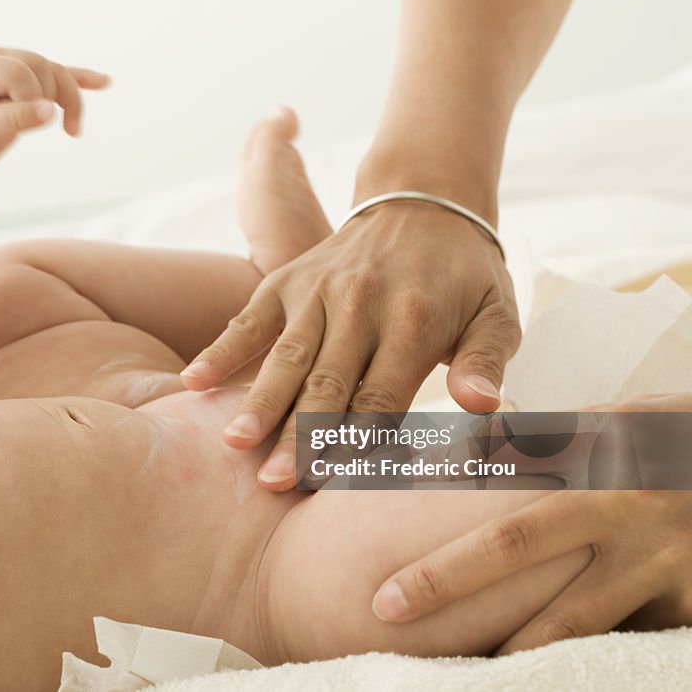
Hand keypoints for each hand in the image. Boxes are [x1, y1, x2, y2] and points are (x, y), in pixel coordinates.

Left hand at [0, 47, 109, 178]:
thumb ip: (12, 120)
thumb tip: (52, 111)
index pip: (17, 72)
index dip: (28, 99)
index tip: (19, 127)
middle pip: (40, 66)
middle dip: (50, 98)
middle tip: (43, 131)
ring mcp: (11, 65)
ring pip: (54, 71)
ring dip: (69, 98)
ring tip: (73, 131)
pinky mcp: (25, 81)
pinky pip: (57, 74)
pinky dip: (80, 80)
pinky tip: (106, 82)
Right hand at [181, 187, 519, 489]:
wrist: (423, 205)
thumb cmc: (464, 277)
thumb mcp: (497, 315)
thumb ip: (485, 362)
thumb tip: (482, 407)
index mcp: (412, 321)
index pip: (379, 397)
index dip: (356, 444)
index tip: (332, 486)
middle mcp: (360, 305)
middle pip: (326, 384)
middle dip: (300, 436)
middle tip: (275, 484)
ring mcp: (318, 291)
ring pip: (285, 357)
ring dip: (259, 401)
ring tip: (235, 442)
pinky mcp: (287, 281)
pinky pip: (249, 319)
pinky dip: (221, 350)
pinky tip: (194, 383)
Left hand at [370, 394, 691, 652]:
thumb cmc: (686, 444)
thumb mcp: (625, 422)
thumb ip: (552, 439)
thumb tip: (464, 448)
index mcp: (600, 450)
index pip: (505, 462)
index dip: (445, 485)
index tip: (387, 511)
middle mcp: (625, 505)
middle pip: (518, 543)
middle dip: (445, 579)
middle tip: (386, 606)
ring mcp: (666, 562)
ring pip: (571, 619)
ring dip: (511, 647)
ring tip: (460, 665)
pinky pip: (625, 641)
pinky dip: (582, 660)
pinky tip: (540, 676)